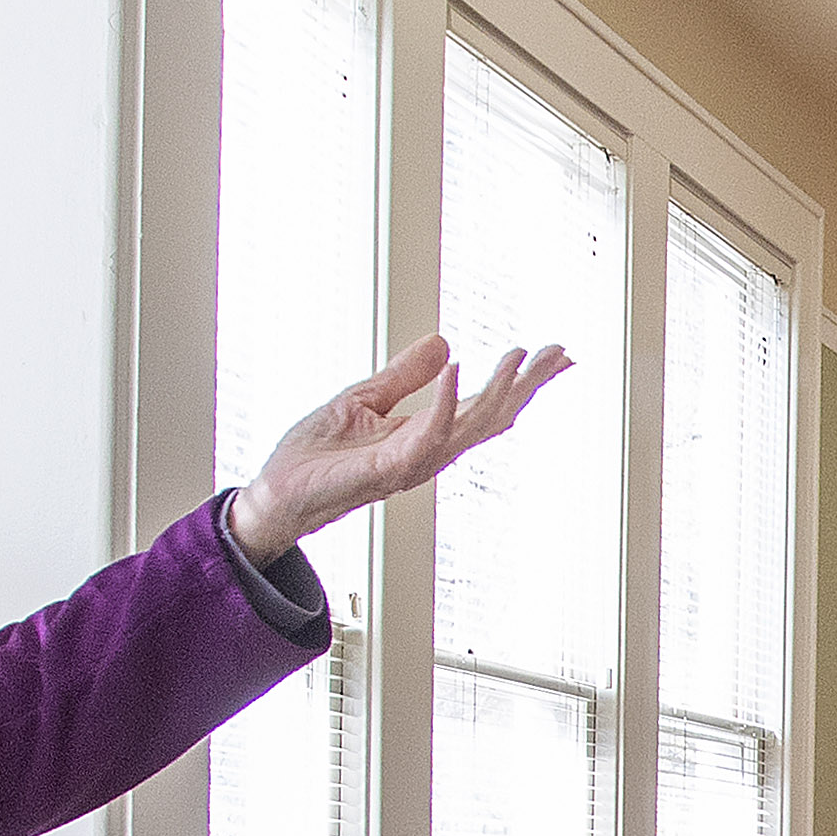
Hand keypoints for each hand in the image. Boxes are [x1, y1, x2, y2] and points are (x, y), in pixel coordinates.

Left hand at [225, 332, 575, 563]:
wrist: (276, 493)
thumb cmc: (315, 455)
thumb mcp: (363, 398)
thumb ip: (403, 375)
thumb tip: (443, 342)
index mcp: (426, 435)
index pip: (484, 405)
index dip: (520, 381)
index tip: (553, 356)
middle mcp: (429, 452)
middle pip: (492, 417)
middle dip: (528, 385)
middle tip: (559, 353)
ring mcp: (413, 462)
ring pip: (471, 426)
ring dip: (498, 390)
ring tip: (520, 356)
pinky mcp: (388, 468)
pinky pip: (426, 432)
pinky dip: (444, 400)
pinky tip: (458, 369)